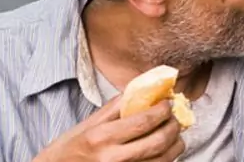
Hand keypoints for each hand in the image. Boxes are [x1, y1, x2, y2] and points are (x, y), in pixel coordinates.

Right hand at [33, 93, 185, 161]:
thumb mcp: (86, 125)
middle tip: (175, 118)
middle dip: (173, 127)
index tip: (168, 103)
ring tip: (175, 135)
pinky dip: (166, 159)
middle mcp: (112, 159)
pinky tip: (164, 151)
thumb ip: (115, 108)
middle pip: (158, 142)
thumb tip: (141, 90)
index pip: (143, 121)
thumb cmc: (68, 150)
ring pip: (163, 160)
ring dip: (176, 145)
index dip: (162, 110)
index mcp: (101, 138)